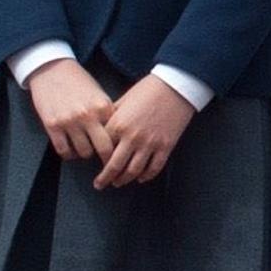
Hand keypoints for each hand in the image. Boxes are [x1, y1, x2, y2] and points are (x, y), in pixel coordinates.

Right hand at [26, 58, 114, 161]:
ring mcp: (69, 121)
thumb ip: (107, 113)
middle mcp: (87, 115)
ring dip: (85, 153)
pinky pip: (64, 151)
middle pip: (103, 149)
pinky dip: (69, 153)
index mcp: (102, 105)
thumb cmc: (78, 80)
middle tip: (107, 165)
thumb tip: (118, 135)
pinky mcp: (53, 126)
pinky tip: (70, 148)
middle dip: (107, 160)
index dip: (119, 146)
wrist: (51, 68)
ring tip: (85, 149)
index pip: (116, 135)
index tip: (119, 153)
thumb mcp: (98, 93)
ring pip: (83, 152)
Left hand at [93, 73, 194, 188]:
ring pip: (133, 172)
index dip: (98, 159)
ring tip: (118, 182)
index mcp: (118, 124)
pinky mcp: (165, 147)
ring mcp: (149, 144)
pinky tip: (140, 178)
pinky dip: (145, 176)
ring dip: (124, 180)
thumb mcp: (124, 99)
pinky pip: (153, 169)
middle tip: (100, 184)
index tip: (95, 164)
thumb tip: (102, 128)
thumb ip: (112, 116)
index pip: (103, 149)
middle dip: (105, 178)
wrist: (174, 86)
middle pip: (115, 167)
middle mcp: (132, 137)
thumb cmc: (147, 89)